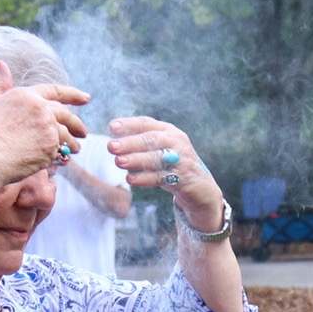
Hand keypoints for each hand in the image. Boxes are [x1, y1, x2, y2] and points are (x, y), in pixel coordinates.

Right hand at [0, 61, 90, 185]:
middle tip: (84, 132)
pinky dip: (61, 157)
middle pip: (66, 115)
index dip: (73, 94)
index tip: (86, 98)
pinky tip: (62, 161)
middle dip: (77, 124)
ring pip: (66, 136)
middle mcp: (41, 109)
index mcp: (26, 95)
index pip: (55, 91)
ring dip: (73, 143)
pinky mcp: (49, 149)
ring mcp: (47, 129)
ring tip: (76, 149)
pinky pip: (59, 153)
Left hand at [109, 117, 223, 231]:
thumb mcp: (160, 150)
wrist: (201, 188)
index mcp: (168, 131)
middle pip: (151, 139)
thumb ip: (142, 143)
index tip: (111, 127)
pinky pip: (161, 177)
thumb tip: (113, 139)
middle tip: (111, 146)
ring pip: (156, 157)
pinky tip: (130, 179)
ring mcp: (181, 159)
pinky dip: (144, 178)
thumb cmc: (174, 166)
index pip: (146, 123)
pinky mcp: (183, 178)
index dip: (129, 124)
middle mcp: (176, 142)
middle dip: (130, 142)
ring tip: (118, 161)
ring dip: (136, 159)